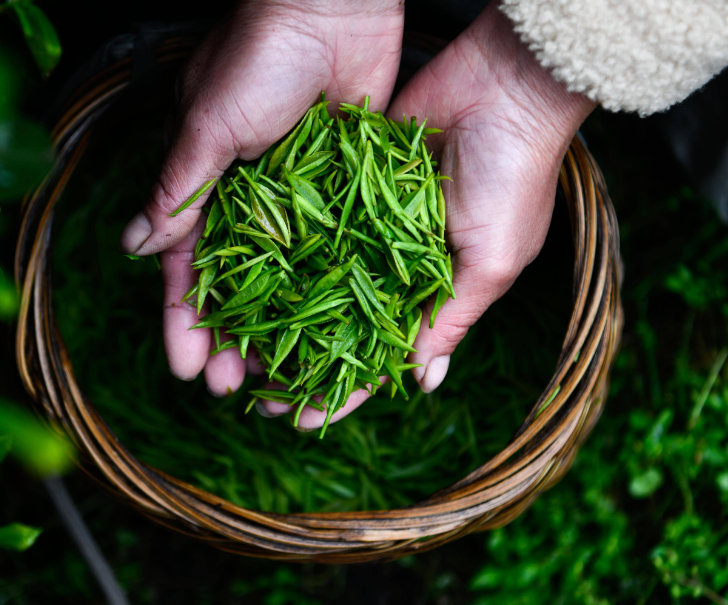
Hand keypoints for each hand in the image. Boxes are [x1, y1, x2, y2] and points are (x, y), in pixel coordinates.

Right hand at [120, 0, 404, 394]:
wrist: (336, 6)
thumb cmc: (262, 56)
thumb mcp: (209, 125)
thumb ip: (179, 190)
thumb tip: (134, 247)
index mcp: (205, 180)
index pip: (187, 266)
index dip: (184, 318)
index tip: (184, 366)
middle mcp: (247, 196)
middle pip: (234, 283)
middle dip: (226, 336)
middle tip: (228, 388)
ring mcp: (296, 197)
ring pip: (281, 278)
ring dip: (274, 326)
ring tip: (274, 376)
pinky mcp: (340, 189)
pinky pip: (328, 250)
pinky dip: (323, 290)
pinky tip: (327, 330)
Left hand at [260, 1, 596, 428]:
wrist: (502, 85)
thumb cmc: (513, 178)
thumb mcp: (490, 261)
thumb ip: (450, 319)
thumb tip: (422, 384)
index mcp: (428, 290)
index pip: (377, 354)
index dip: (343, 389)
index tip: (303, 421)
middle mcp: (390, 263)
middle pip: (334, 322)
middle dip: (298, 360)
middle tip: (255, 391)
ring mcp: (365, 225)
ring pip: (311, 278)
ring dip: (278, 312)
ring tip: (237, 347)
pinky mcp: (344, 184)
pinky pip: (307, 223)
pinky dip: (279, 249)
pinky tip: (244, 277)